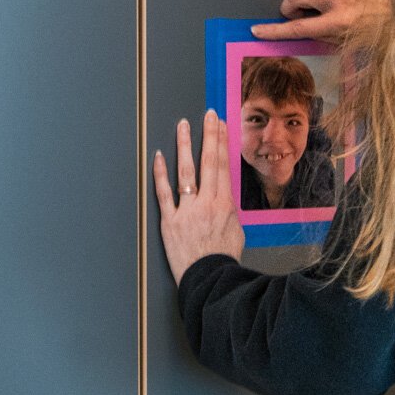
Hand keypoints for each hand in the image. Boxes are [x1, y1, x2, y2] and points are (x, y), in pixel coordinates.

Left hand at [154, 110, 244, 283]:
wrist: (210, 279)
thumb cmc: (223, 258)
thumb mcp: (236, 230)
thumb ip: (228, 210)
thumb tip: (224, 196)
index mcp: (224, 204)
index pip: (223, 165)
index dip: (221, 142)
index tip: (220, 124)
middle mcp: (207, 203)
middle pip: (208, 162)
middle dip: (209, 135)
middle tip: (207, 115)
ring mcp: (187, 210)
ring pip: (185, 172)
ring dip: (185, 146)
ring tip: (183, 126)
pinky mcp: (169, 221)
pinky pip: (164, 193)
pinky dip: (160, 174)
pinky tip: (158, 156)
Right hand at [250, 0, 390, 44]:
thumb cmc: (375, 30)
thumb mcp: (347, 42)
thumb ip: (320, 35)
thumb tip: (297, 28)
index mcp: (338, 22)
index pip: (297, 27)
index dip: (273, 30)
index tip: (257, 30)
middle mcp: (337, 0)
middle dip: (288, 6)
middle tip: (297, 14)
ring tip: (308, 0)